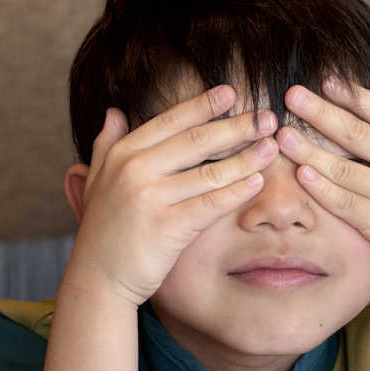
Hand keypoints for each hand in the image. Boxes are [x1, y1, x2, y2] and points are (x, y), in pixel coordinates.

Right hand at [67, 85, 279, 305]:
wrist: (97, 278)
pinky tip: (258, 181)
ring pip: (209, 172)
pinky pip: (210, 204)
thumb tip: (114, 112)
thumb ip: (105, 144)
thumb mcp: (97, 181)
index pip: (170, 121)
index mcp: (122, 153)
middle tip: (266, 116)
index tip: (231, 92)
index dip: (203, 105)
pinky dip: (237, 191)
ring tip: (272, 147)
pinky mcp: (167, 227)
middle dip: (236, 126)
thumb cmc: (104, 230)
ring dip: (246, 157)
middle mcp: (134, 170)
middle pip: (196, 141)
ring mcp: (150, 198)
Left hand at [277, 78, 369, 294]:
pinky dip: (324, 190)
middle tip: (292, 95)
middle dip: (320, 111)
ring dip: (310, 151)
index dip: (351, 94)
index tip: (326, 80)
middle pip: (357, 132)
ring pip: (345, 169)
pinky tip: (303, 175)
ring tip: (283, 137)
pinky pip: (348, 205)